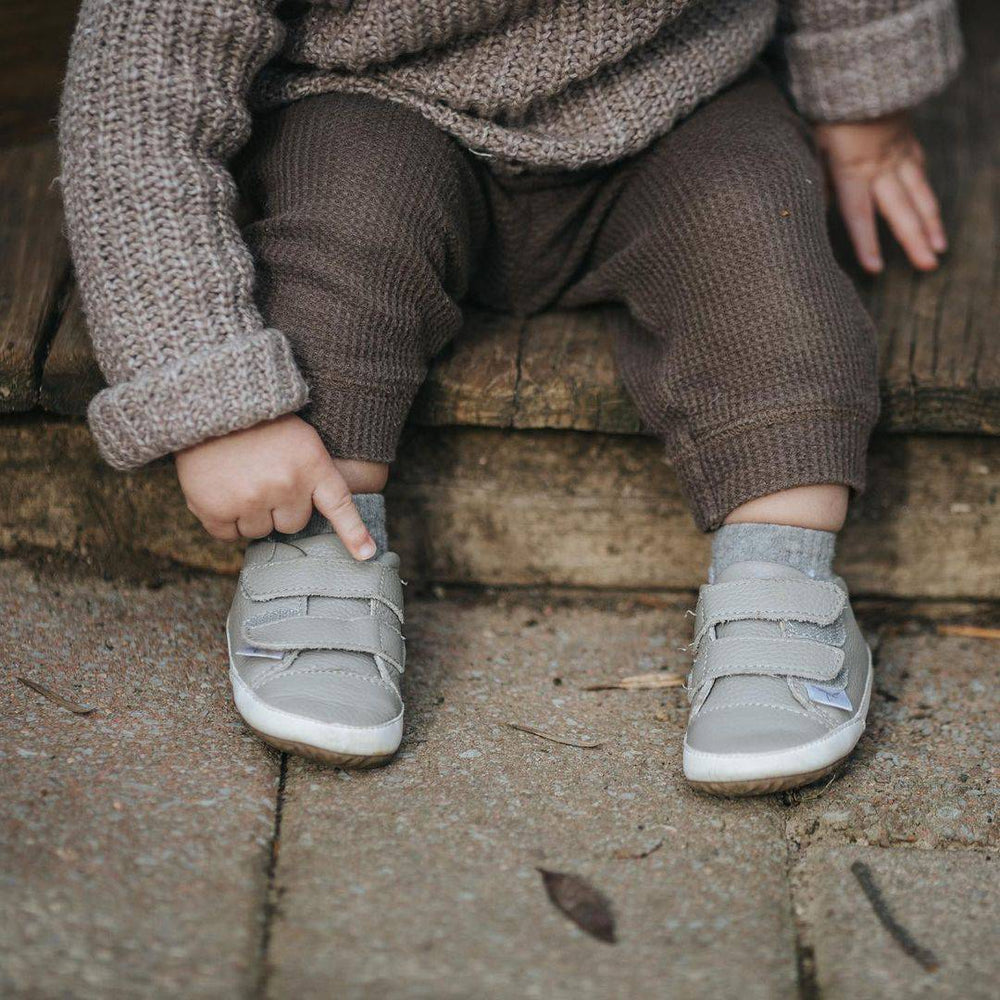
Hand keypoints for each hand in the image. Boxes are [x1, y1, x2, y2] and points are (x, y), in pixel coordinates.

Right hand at [175, 414, 375, 558]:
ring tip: (240, 480)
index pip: (338, 505)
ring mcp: (250, 499)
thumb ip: (312, 475)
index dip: (353, 533)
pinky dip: (224, 520)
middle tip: (264, 478)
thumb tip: (310, 518)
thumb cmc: (260, 423)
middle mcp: (285, 485)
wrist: (212, 403)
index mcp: (311, 465)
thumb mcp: (302, 439)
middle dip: (280, 508)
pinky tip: (220, 491)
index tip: (365, 554)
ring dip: (251, 515)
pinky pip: (228, 534)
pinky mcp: (216, 508)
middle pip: (292, 524)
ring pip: (259, 531)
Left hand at [814, 112, 945, 273]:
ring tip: (940, 247)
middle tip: (928, 266)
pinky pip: (919, 169)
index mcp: (852, 169)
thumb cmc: (826, 108)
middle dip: (915, 240)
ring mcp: (899, 151)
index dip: (866, 242)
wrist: (860, 65)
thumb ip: (815, 176)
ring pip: (919, 192)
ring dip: (931, 222)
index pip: (859, 214)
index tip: (875, 268)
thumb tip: (818, 207)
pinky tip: (929, 207)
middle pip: (900, 209)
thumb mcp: (811, 143)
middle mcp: (881, 165)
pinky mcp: (907, 139)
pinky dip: (925, 191)